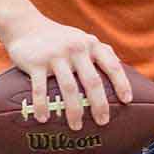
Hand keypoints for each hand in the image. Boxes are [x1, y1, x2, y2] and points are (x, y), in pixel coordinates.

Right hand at [0, 15, 131, 130]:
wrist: (26, 26)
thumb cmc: (61, 38)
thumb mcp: (83, 39)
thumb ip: (101, 51)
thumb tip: (121, 68)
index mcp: (91, 45)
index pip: (112, 66)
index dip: (122, 84)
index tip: (127, 101)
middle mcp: (77, 49)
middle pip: (92, 82)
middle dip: (99, 104)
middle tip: (103, 122)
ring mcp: (56, 56)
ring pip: (68, 88)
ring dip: (73, 110)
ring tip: (76, 127)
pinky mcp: (36, 63)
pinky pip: (40, 89)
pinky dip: (42, 105)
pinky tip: (44, 119)